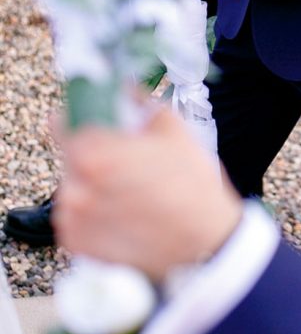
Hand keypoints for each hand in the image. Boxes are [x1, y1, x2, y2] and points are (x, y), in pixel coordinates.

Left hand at [55, 110, 242, 281]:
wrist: (205, 243)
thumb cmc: (191, 186)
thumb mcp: (173, 129)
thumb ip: (139, 103)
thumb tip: (122, 89)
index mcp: (94, 156)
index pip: (63, 124)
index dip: (79, 116)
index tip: (92, 117)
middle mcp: (76, 189)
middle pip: (72, 156)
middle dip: (94, 152)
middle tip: (125, 158)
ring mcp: (73, 220)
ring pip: (75, 185)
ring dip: (92, 182)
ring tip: (127, 189)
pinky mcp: (76, 244)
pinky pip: (75, 214)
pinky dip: (92, 210)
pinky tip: (122, 210)